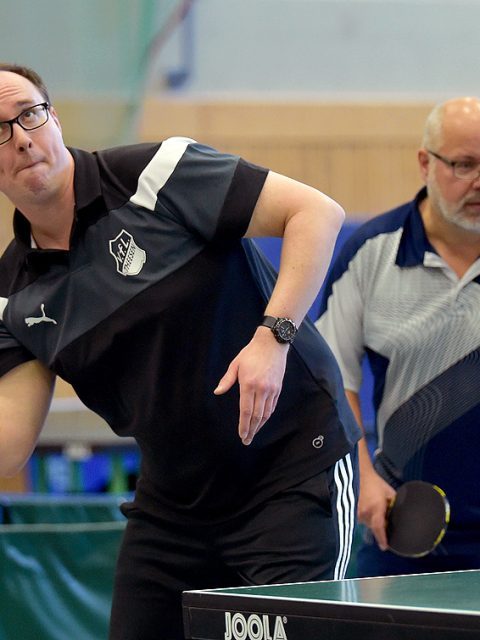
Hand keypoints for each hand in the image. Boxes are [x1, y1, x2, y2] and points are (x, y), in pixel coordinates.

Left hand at [214, 328, 287, 444]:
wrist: (272, 343)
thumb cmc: (251, 353)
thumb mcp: (236, 364)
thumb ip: (227, 380)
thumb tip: (217, 392)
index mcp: (249, 384)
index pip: (246, 411)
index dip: (243, 425)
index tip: (241, 435)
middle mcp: (262, 389)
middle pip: (257, 416)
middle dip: (251, 430)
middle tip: (247, 441)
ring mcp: (272, 389)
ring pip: (266, 413)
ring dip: (259, 425)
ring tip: (253, 433)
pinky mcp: (278, 388)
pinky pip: (272, 406)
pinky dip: (267, 416)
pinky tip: (262, 420)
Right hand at [357, 467, 395, 550]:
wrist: (359, 474)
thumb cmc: (375, 483)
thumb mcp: (389, 492)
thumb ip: (394, 504)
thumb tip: (401, 513)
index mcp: (376, 508)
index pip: (379, 528)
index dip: (382, 539)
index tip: (384, 547)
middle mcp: (365, 513)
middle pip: (373, 526)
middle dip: (378, 525)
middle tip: (381, 518)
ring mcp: (356, 512)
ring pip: (365, 522)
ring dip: (370, 519)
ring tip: (372, 507)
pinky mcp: (350, 509)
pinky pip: (359, 517)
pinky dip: (364, 515)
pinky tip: (366, 506)